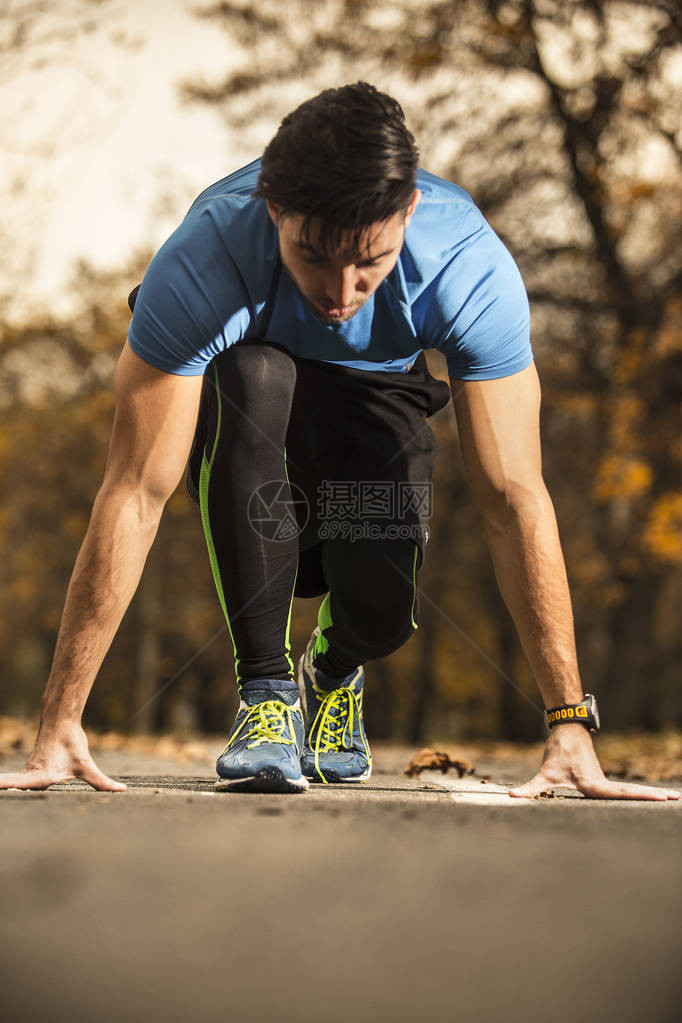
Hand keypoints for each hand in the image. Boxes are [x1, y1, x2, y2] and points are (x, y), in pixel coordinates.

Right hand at [0, 720, 125, 791]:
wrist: (61, 721)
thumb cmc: (71, 742)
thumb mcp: (86, 766)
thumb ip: (102, 782)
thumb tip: (121, 790)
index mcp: (41, 775)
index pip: (17, 785)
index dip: (4, 785)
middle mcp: (31, 775)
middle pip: (13, 788)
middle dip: (3, 788)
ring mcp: (29, 772)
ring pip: (16, 786)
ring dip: (6, 788)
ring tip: (1, 788)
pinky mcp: (31, 769)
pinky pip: (19, 782)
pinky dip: (10, 786)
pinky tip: (4, 788)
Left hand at [509, 724, 679, 800]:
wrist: (566, 730)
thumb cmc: (558, 751)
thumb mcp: (544, 773)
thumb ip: (529, 789)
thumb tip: (511, 798)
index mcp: (595, 785)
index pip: (622, 794)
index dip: (642, 796)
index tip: (663, 797)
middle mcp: (603, 784)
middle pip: (632, 795)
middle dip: (654, 797)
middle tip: (677, 799)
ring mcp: (603, 782)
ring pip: (629, 793)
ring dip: (649, 796)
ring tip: (674, 799)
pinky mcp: (600, 780)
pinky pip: (622, 791)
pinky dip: (638, 795)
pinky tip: (650, 799)